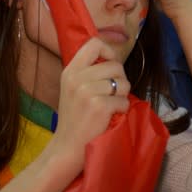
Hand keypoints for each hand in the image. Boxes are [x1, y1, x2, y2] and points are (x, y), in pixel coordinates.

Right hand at [50, 37, 130, 174]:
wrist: (67, 147)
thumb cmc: (74, 118)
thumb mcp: (72, 88)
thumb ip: (87, 72)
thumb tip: (112, 57)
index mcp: (70, 71)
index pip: (94, 44)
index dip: (109, 52)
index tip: (110, 66)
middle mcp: (77, 78)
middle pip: (115, 65)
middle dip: (120, 79)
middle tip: (112, 94)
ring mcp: (87, 92)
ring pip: (123, 82)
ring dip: (122, 95)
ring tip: (110, 105)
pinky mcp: (100, 106)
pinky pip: (124, 101)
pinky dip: (122, 110)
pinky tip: (109, 117)